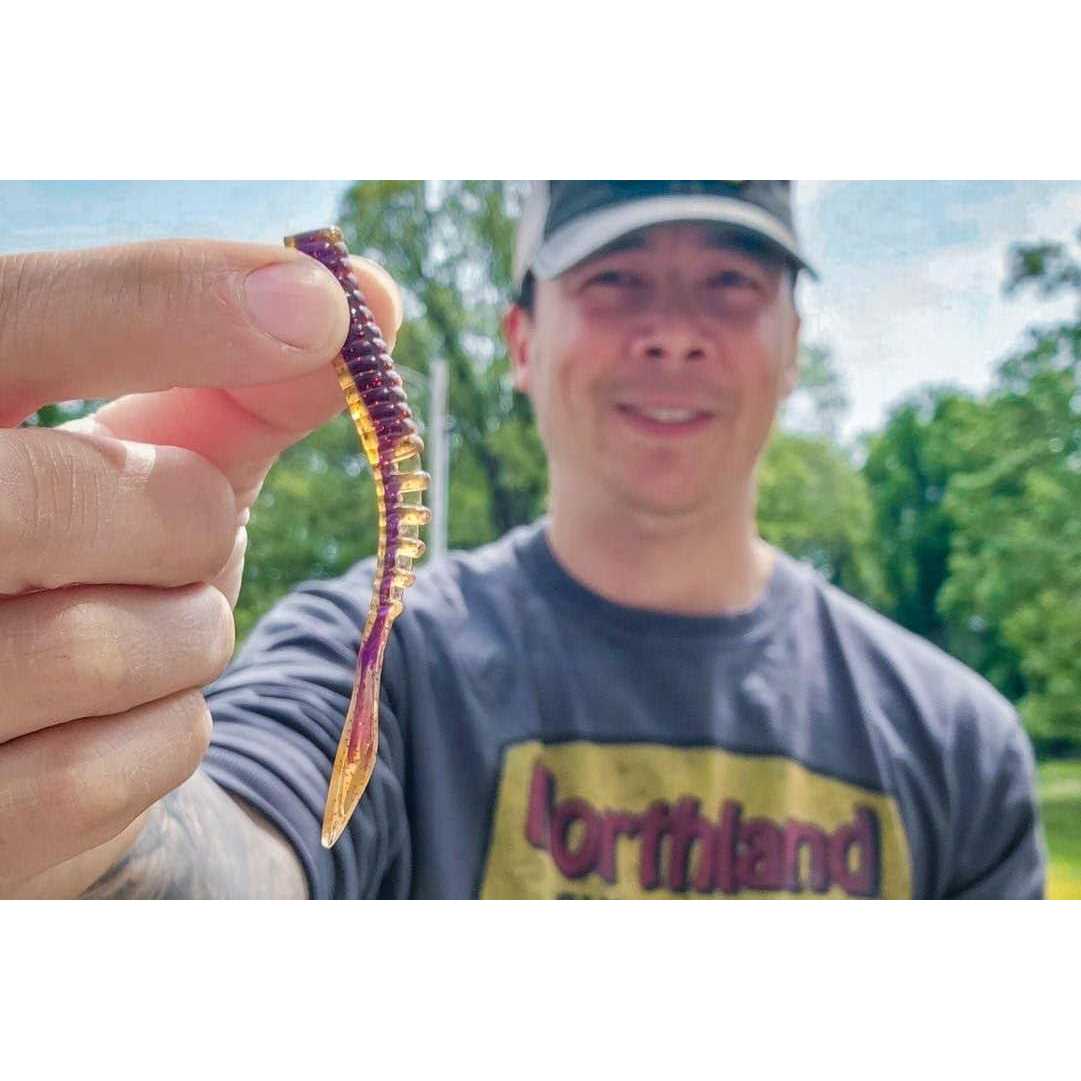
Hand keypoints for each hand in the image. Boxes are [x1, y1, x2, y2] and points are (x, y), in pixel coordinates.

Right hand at [0, 237, 401, 896]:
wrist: (5, 724)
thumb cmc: (71, 554)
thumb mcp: (132, 457)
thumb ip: (235, 385)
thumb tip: (376, 292)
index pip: (14, 323)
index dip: (165, 304)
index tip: (322, 307)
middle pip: (72, 502)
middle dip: (180, 518)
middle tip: (178, 531)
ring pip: (108, 646)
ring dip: (180, 634)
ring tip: (128, 627)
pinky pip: (115, 768)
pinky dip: (158, 732)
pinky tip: (102, 719)